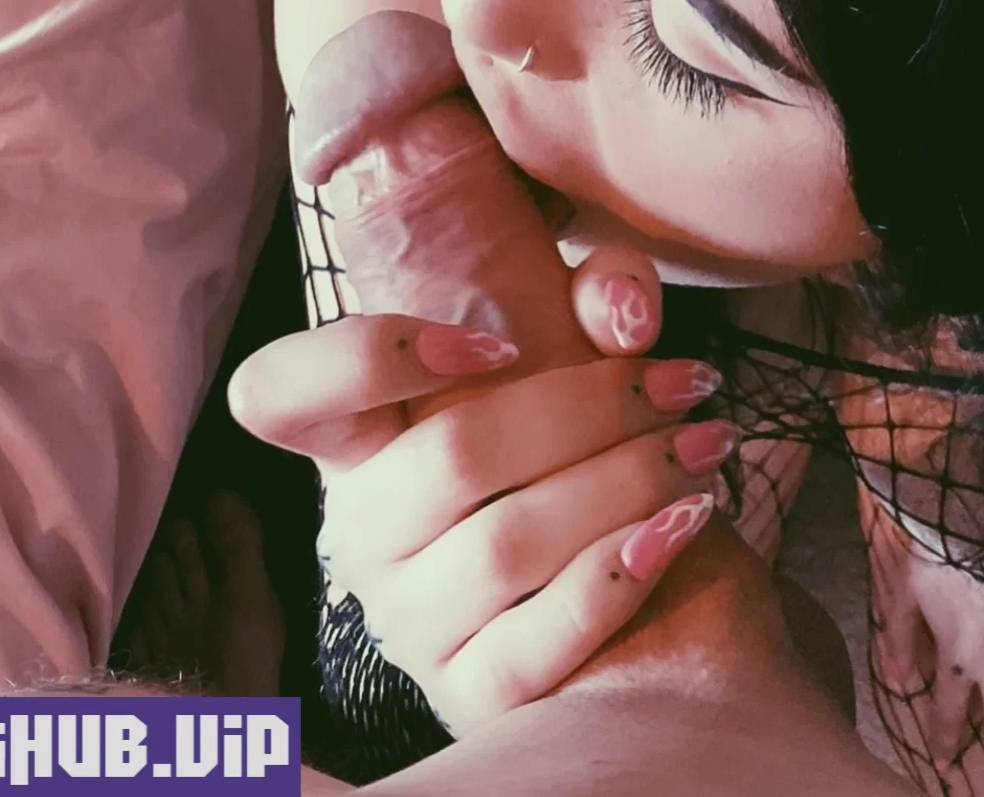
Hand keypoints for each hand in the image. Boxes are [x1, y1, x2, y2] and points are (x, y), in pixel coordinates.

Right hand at [228, 250, 735, 728]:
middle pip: (450, 455)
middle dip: (589, 406)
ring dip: (625, 483)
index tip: (497, 340)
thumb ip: (600, 291)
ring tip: (704, 446)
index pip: (279, 393)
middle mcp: (363, 530)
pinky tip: (683, 525)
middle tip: (685, 381)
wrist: (641, 571)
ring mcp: (407, 618)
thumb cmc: (583, 439)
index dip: (369, 354)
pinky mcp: (466, 692)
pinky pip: (532, 645)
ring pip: (505, 543)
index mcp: (358, 436)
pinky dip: (616, 576)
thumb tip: (619, 314)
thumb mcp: (579, 345)